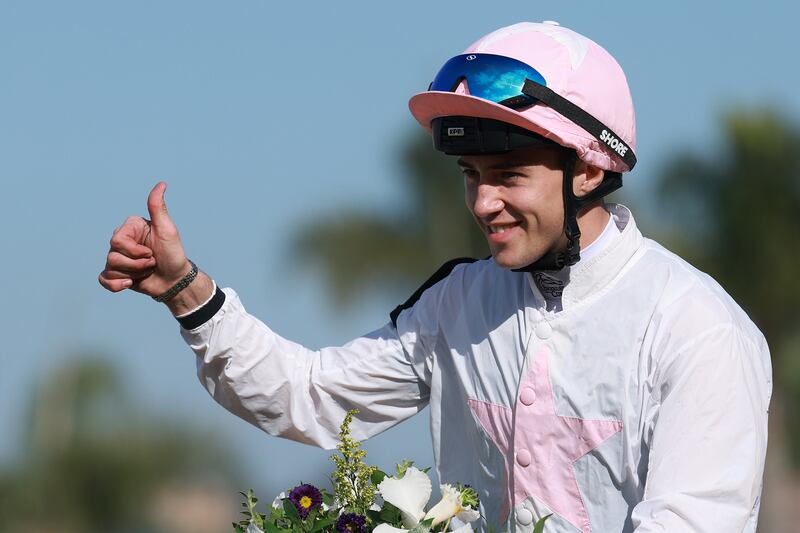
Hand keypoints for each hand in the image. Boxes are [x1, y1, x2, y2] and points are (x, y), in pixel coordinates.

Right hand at [99, 182, 190, 296]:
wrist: (175, 280)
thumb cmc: (173, 254)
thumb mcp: (167, 230)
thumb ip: (158, 208)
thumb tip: (162, 184)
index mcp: (131, 227)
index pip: (117, 241)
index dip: (135, 251)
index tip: (151, 251)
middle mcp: (121, 240)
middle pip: (112, 255)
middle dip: (136, 264)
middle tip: (152, 262)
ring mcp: (117, 257)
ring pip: (110, 268)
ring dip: (133, 274)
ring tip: (147, 270)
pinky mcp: (116, 273)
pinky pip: (104, 279)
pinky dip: (116, 285)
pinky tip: (130, 284)